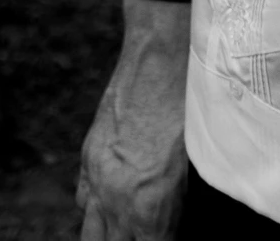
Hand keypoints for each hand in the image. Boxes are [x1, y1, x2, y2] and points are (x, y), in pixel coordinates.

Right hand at [76, 0, 191, 240]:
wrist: (160, 56)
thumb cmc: (192, 107)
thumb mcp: (197, 164)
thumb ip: (183, 205)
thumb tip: (180, 219)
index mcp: (151, 208)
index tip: (169, 237)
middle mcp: (118, 200)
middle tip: (146, 232)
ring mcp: (99, 177)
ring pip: (91, 232)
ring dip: (108, 236)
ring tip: (122, 233)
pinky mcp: (89, 153)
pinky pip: (82, 199)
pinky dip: (94, 208)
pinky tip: (108, 206)